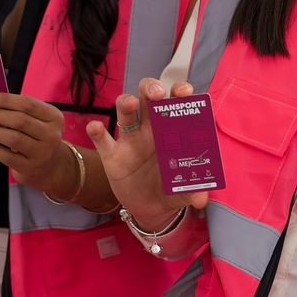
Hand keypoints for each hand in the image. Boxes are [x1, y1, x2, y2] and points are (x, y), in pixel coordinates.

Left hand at [0, 93, 72, 195]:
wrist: (49, 164)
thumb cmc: (37, 135)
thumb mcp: (38, 119)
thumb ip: (19, 109)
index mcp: (54, 117)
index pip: (28, 104)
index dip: (5, 99)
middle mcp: (51, 135)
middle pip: (20, 120)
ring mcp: (42, 153)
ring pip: (13, 138)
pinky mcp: (30, 167)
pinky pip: (7, 156)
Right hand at [86, 77, 207, 228]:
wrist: (150, 208)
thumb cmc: (172, 189)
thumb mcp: (184, 190)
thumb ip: (193, 191)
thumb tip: (201, 198)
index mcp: (173, 130)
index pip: (176, 103)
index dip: (180, 92)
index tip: (185, 91)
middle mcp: (151, 129)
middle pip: (148, 98)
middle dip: (151, 88)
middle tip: (157, 93)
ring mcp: (130, 140)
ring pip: (125, 112)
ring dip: (126, 103)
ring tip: (130, 103)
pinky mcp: (112, 155)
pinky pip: (102, 140)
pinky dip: (96, 132)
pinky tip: (95, 127)